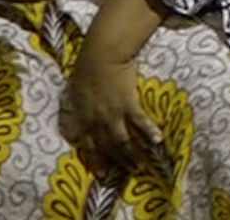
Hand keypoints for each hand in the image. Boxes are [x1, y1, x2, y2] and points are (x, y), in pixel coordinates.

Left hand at [61, 58, 161, 174]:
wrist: (101, 55)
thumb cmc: (85, 69)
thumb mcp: (74, 93)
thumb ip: (75, 111)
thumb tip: (72, 125)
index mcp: (83, 118)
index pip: (88, 146)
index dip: (96, 161)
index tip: (104, 173)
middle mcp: (97, 121)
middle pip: (107, 147)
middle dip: (117, 162)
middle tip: (127, 173)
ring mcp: (113, 114)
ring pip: (122, 141)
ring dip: (131, 156)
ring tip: (140, 167)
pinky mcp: (128, 104)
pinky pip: (139, 122)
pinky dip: (148, 132)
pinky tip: (157, 140)